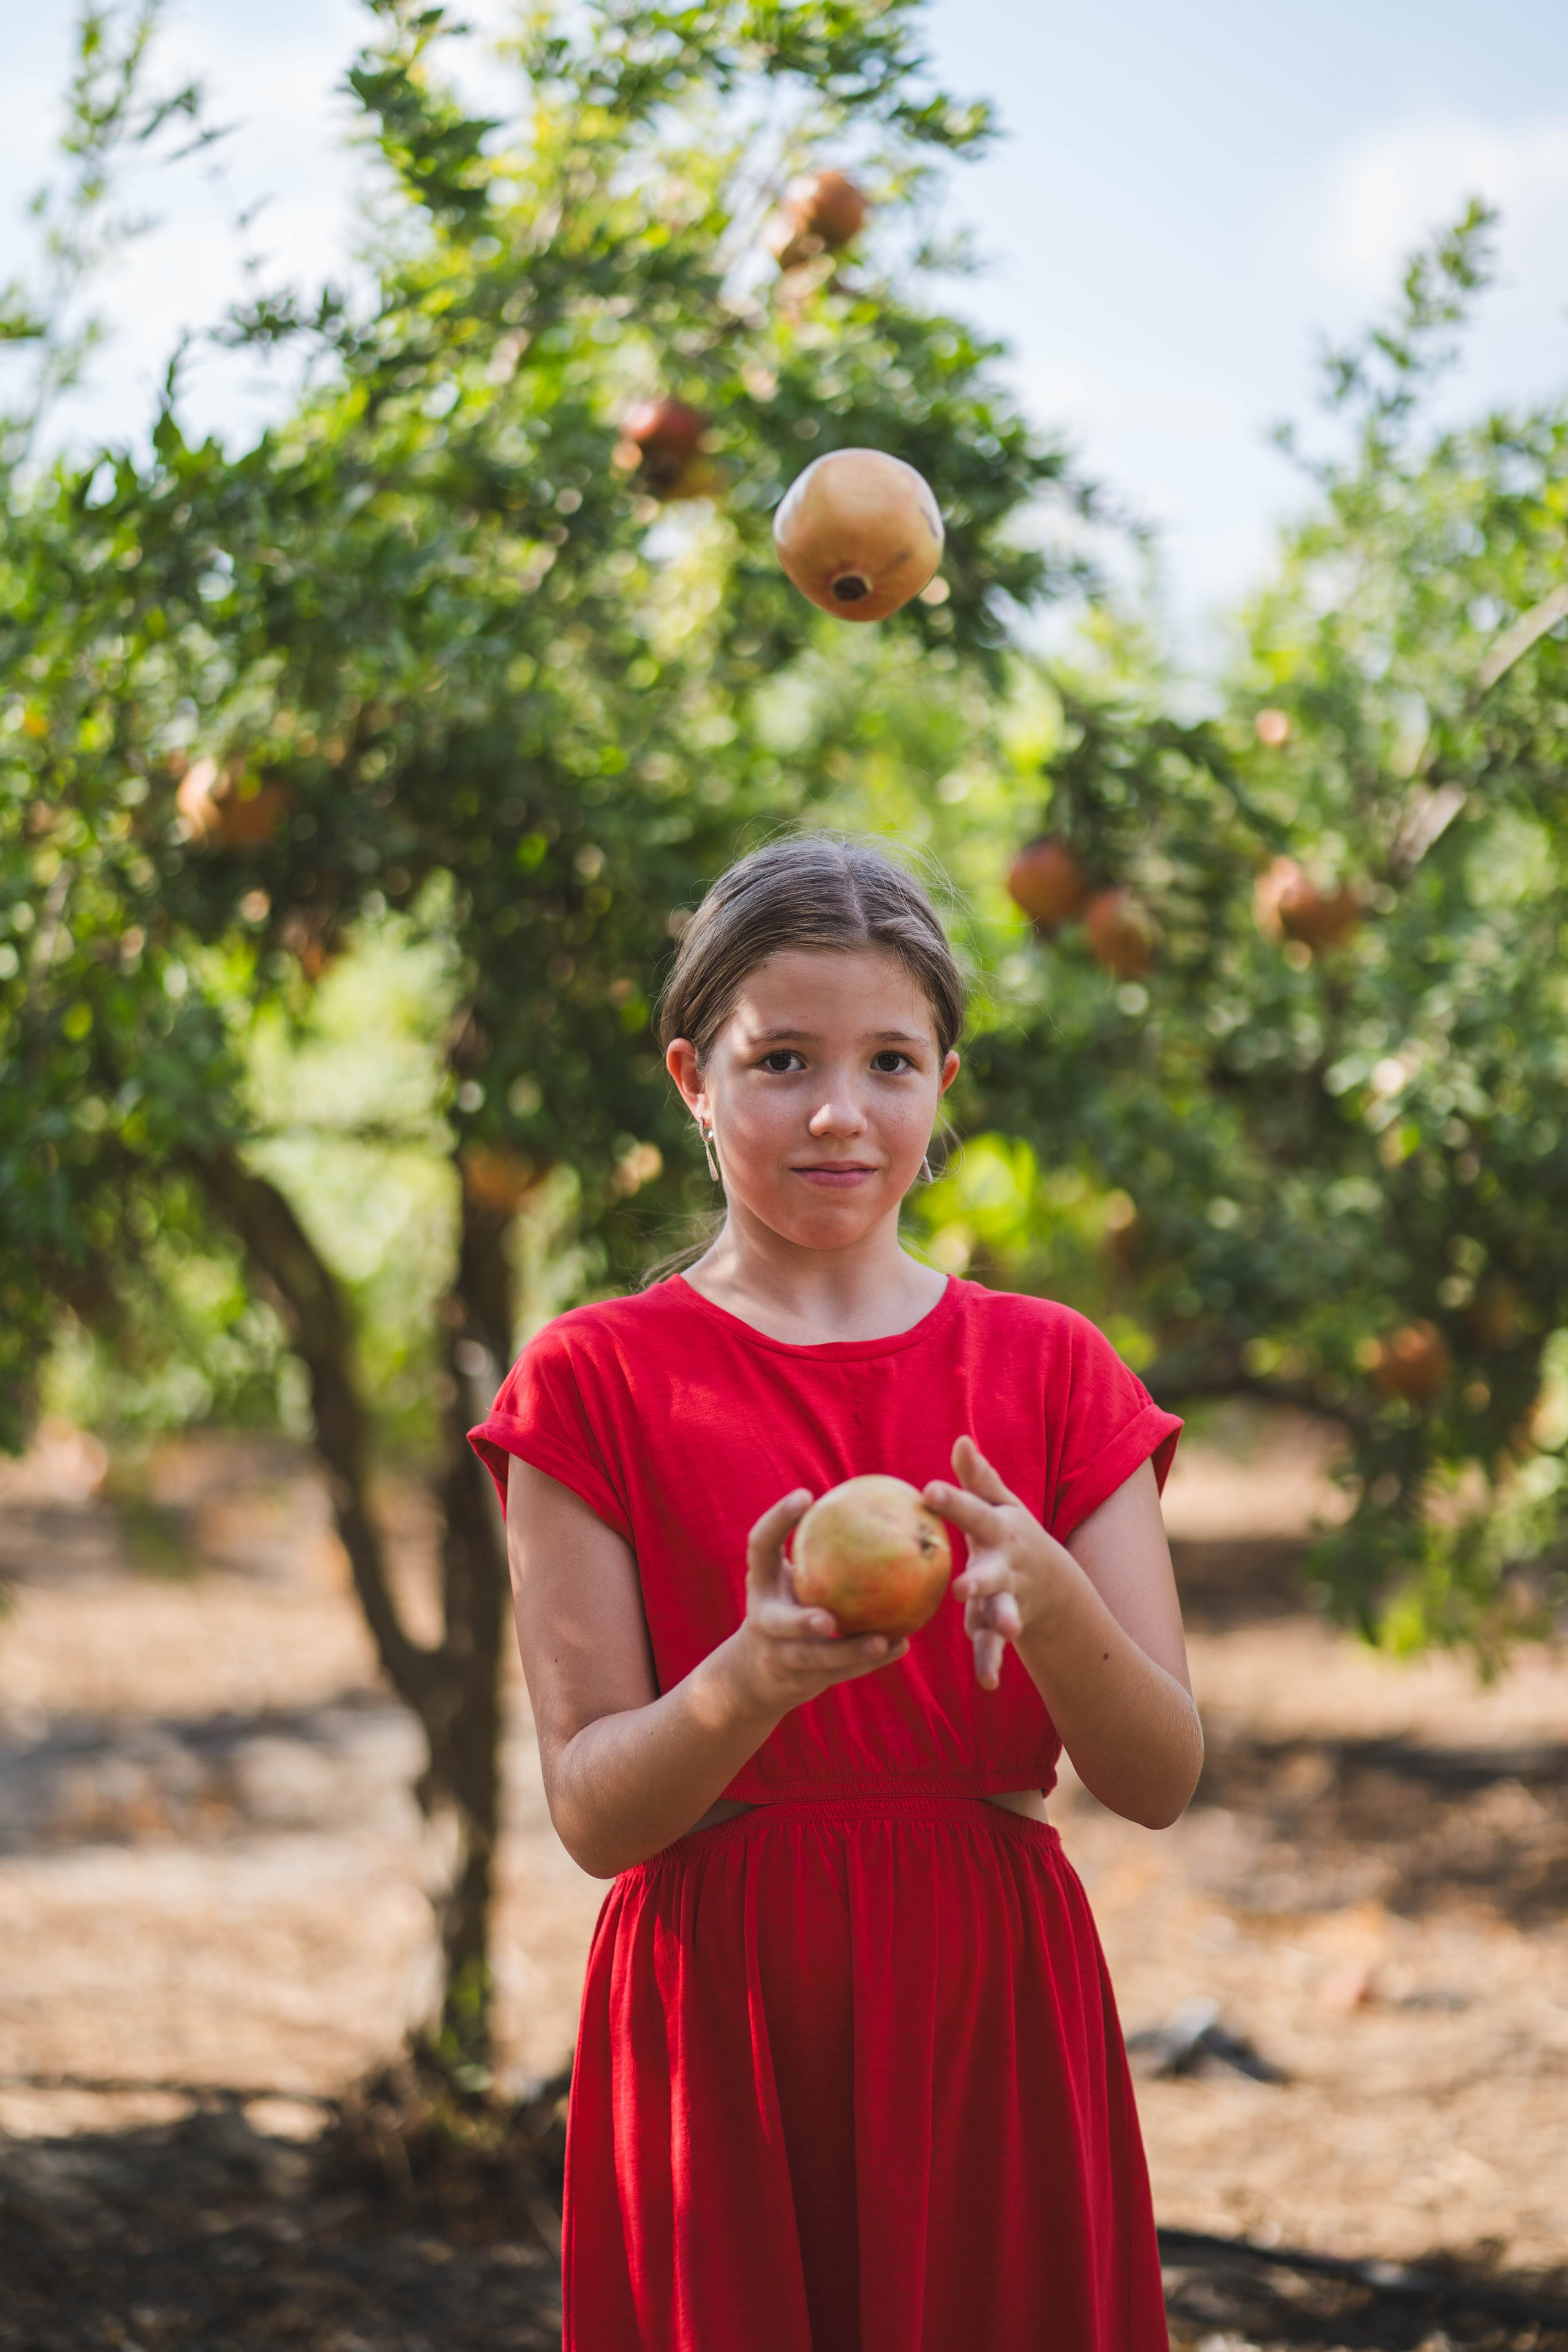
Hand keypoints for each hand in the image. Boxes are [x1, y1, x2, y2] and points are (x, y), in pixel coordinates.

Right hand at [727, 1489, 909, 1714]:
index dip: (777, 1519)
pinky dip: (869, 1661)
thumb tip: (880, 1498)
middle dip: (801, 1623)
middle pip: (779, 1623)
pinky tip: (901, 1645)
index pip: (760, 1545)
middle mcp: (764, 1619)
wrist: (758, 1671)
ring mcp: (779, 1654)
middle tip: (828, 1618)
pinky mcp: (800, 1679)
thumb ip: (822, 1548)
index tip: (806, 1496)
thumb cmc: (790, 1602)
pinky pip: (839, 1672)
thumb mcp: (795, 1574)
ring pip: (814, 1659)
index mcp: (762, 1581)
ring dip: (849, 1652)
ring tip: (883, 1640)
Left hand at [923, 1436, 1080, 1688]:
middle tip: (961, 1586)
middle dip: (980, 1578)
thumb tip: (961, 1440)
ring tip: (1008, 1631)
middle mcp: (1007, 1565)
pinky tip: (986, 1682)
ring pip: (1003, 1612)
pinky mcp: (1001, 1626)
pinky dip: (991, 1662)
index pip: (974, 1513)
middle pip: (992, 1571)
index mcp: (1000, 1531)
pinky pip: (994, 1646)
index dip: (954, 1501)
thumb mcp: (1001, 1505)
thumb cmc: (1009, 1534)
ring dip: (1003, 1622)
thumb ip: (980, 1478)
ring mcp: (1008, 1597)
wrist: (1052, 1584)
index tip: (928, 1490)